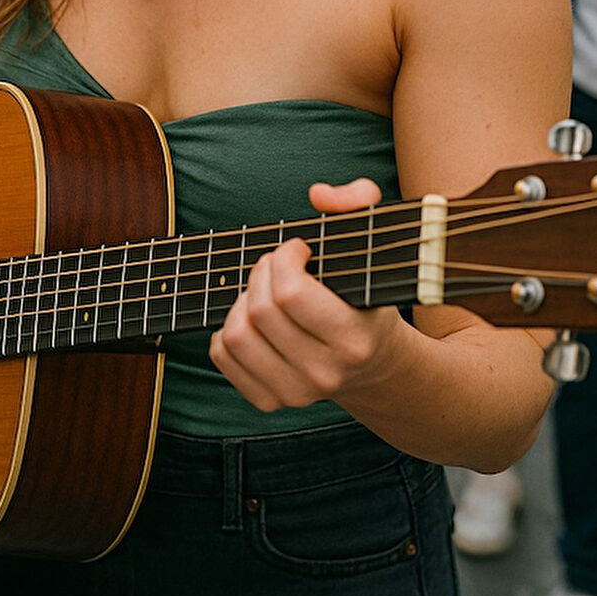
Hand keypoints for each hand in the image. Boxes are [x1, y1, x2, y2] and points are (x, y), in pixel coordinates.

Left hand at [210, 178, 401, 413]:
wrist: (374, 363)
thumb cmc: (365, 294)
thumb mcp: (373, 246)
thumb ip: (359, 203)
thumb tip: (319, 195)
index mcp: (354, 338)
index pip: (291, 293)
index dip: (285, 258)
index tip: (299, 249)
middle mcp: (326, 373)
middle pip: (260, 310)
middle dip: (264, 271)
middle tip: (280, 264)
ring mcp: (297, 393)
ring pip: (236, 334)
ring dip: (243, 300)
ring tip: (266, 291)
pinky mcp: (271, 400)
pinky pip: (222, 356)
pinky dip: (227, 329)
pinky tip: (253, 319)